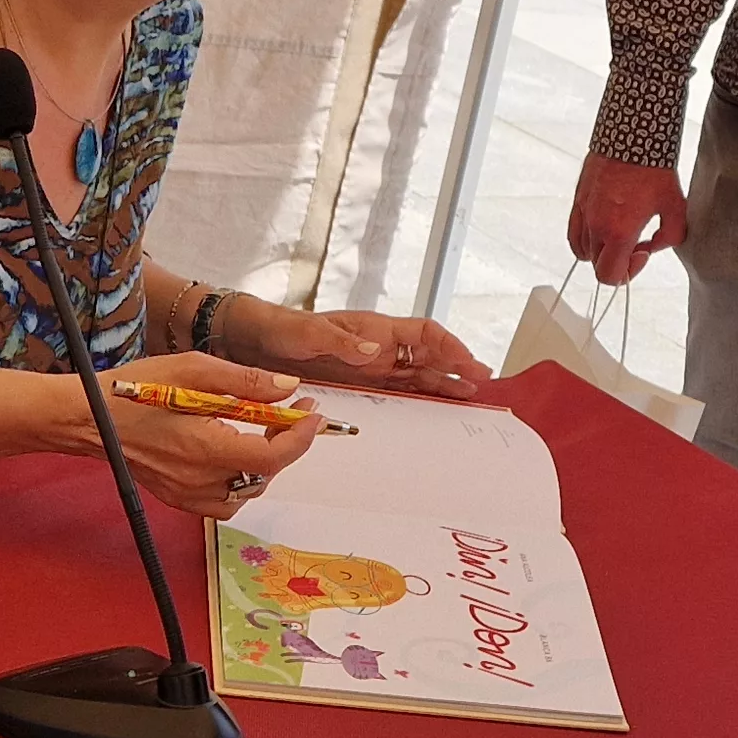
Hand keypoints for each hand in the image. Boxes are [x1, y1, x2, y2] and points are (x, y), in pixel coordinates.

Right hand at [88, 351, 324, 517]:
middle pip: (265, 473)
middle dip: (286, 443)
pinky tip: (234, 452)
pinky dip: (239, 480)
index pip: (273, 455)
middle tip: (290, 412)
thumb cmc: (134, 389)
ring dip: (265, 464)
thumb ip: (246, 381)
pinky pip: (223, 501)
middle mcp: (199, 480)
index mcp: (206, 448)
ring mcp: (187, 494)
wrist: (87, 418)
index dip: (301, 436)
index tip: (313, 412)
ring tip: (264, 431)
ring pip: (247, 491)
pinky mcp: (177, 498)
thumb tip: (288, 389)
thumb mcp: (194, 369)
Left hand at [244, 306, 490, 397]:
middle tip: (483, 384)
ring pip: (419, 374)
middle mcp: (378, 347)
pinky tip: (433, 407)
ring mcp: (372, 366)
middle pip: (429, 355)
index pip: (423, 334)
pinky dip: (420, 396)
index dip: (450, 347)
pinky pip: (399, 390)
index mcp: (373, 330)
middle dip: (457, 367)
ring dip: (444, 383)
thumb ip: (338, 341)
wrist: (254, 342)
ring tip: (470, 396)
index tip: (469, 363)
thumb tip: (374, 351)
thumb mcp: (305, 334)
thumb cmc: (280, 330)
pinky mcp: (361, 382)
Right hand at [568, 154, 686, 283]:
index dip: (628, 273)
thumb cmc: (654, 168)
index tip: (641, 252)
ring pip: (584, 251)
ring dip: (602, 250)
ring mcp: (583, 213)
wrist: (632, 136)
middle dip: (617, 261)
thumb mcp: (676, 207)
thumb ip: (669, 237)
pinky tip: (603, 226)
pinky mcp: (578, 200)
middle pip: (597, 266)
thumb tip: (653, 247)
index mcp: (619, 231)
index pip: (610, 276)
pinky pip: (574, 233)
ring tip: (619, 232)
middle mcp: (596, 225)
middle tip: (634, 243)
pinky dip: (586, 238)